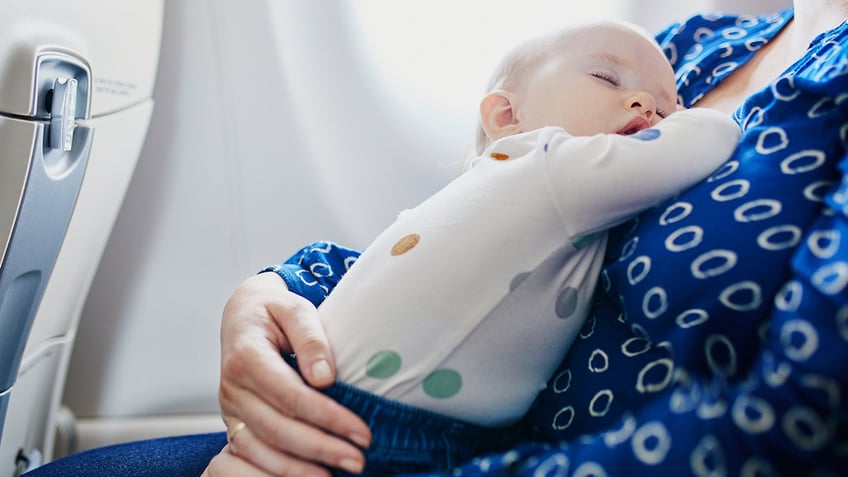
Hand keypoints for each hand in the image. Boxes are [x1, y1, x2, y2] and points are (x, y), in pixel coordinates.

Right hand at [217, 272, 370, 474]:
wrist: (243, 314)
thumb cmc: (274, 311)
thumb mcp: (295, 309)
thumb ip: (311, 338)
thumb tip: (325, 377)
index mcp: (246, 356)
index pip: (291, 395)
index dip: (327, 416)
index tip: (361, 431)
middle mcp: (232, 387)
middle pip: (278, 427)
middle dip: (321, 448)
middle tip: (358, 461)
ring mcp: (230, 408)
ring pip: (262, 447)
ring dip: (299, 468)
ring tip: (336, 474)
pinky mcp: (234, 422)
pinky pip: (252, 454)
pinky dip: (280, 470)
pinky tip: (309, 474)